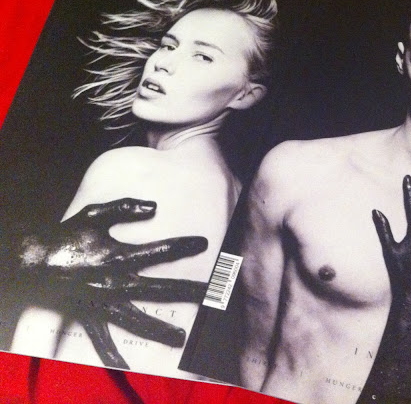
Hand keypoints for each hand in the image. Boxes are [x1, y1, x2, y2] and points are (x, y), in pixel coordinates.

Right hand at [16, 198, 207, 368]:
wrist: (32, 260)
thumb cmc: (66, 236)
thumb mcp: (94, 214)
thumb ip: (124, 208)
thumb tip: (154, 206)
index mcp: (119, 257)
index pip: (159, 251)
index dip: (182, 246)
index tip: (205, 244)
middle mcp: (115, 282)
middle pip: (159, 289)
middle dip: (188, 292)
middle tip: (213, 295)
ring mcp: (102, 302)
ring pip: (136, 319)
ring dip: (159, 329)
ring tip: (181, 338)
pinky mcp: (87, 315)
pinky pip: (101, 338)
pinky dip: (111, 355)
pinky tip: (126, 369)